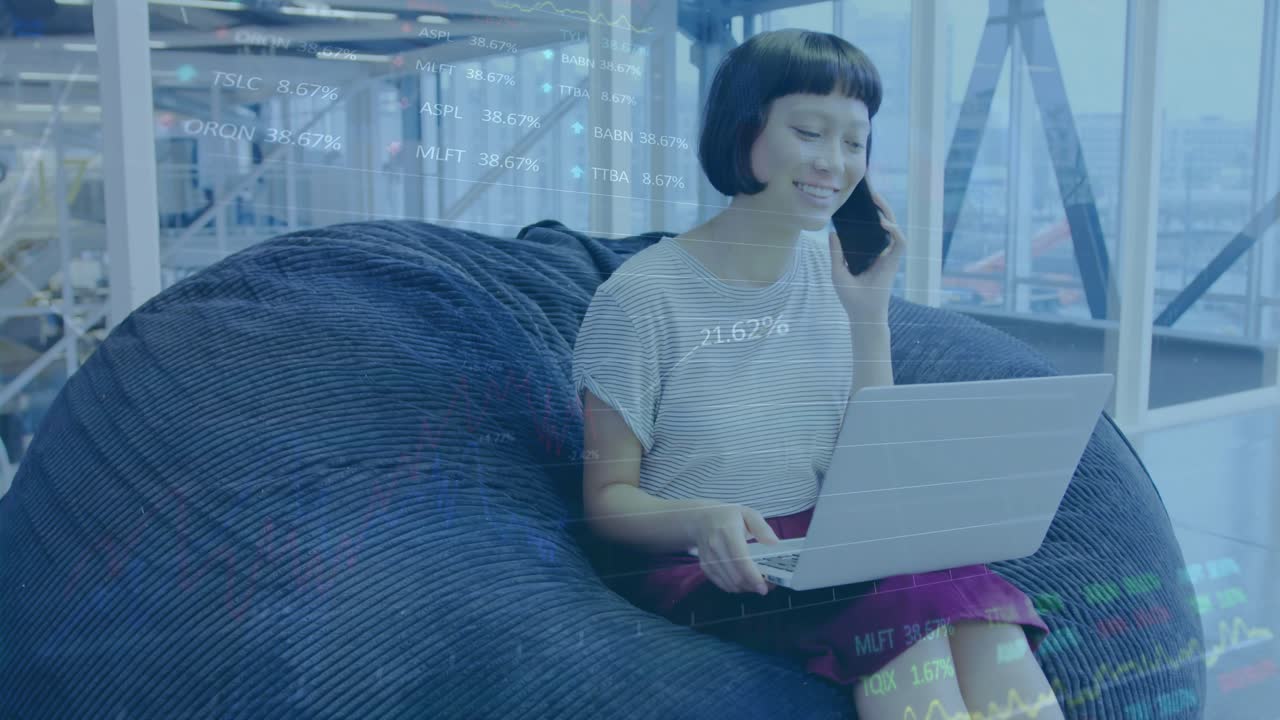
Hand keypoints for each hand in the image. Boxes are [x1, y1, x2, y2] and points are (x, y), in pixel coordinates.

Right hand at [690, 503, 779, 594]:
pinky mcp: (705, 566)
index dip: (753, 576)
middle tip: (767, 586)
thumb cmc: (727, 516)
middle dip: (752, 586)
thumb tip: (774, 543)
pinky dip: (734, 587)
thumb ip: (762, 528)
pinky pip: (721, 584)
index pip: (740, 559)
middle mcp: (715, 546)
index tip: (764, 586)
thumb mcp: (748, 514)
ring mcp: (708, 558)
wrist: (700, 519)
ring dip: (745, 588)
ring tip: (757, 584)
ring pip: (729, 583)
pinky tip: (744, 583)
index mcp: (728, 532)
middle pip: (735, 576)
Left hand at [828, 189, 905, 322]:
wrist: (861, 313)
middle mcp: (880, 251)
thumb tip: (832, 232)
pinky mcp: (895, 262)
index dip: (869, 211)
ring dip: (888, 212)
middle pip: (883, 222)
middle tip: (870, 191)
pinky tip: (885, 223)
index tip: (860, 197)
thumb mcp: (837, 271)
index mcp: (867, 251)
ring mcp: (888, 256)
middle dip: (879, 205)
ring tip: (877, 199)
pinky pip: (900, 243)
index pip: (870, 226)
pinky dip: (895, 231)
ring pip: (894, 227)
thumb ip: (836, 253)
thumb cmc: (850, 296)